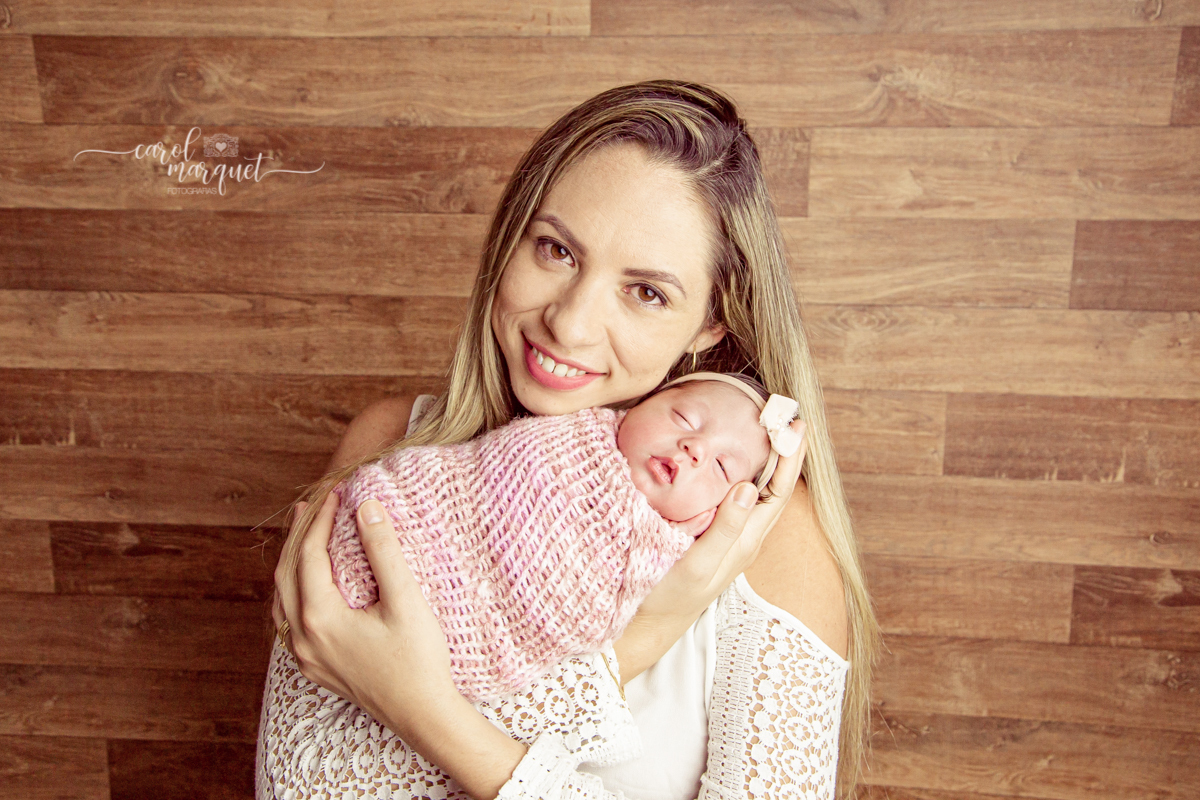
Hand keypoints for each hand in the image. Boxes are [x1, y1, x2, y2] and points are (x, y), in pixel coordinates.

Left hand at [272, 491, 527, 798]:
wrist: (423, 716)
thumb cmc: (419, 660)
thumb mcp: (405, 601)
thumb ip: (383, 551)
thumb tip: (366, 507)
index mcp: (319, 618)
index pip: (309, 554)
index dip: (322, 519)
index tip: (338, 492)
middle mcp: (302, 638)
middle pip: (287, 574)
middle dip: (299, 536)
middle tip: (311, 504)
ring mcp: (305, 657)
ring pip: (283, 599)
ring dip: (291, 564)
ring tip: (304, 536)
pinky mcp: (316, 668)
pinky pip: (289, 621)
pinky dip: (294, 592)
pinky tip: (307, 586)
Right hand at [614, 418, 806, 679]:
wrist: (648, 623)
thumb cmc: (669, 595)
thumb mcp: (697, 565)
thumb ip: (725, 530)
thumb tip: (749, 488)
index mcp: (746, 540)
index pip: (779, 491)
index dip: (790, 457)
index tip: (794, 425)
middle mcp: (744, 536)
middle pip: (773, 486)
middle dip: (782, 451)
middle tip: (784, 414)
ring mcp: (728, 535)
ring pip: (756, 490)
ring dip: (764, 458)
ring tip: (764, 427)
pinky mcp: (711, 534)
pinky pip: (734, 496)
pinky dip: (738, 471)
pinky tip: (727, 458)